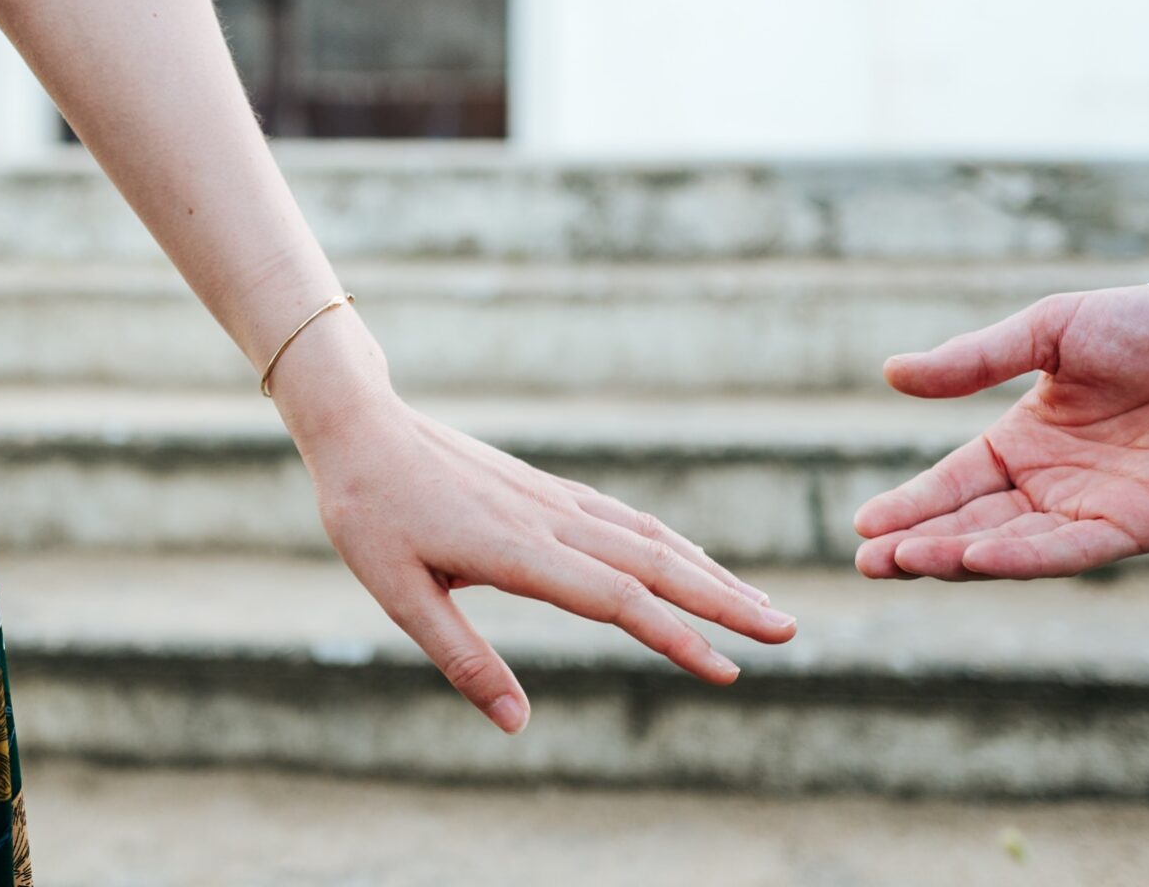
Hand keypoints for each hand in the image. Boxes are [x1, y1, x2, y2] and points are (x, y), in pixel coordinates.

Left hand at [289, 380, 796, 732]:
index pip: (618, 599)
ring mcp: (554, 500)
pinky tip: (693, 560)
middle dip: (725, 600)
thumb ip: (462, 659)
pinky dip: (672, 543)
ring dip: (710, 571)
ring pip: (650, 537)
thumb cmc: (369, 512)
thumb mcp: (397, 594)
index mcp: (519, 549)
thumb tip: (518, 725)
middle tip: (788, 630)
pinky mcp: (547, 492)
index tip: (728, 671)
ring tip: (760, 603)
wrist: (361, 424)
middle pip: (657, 563)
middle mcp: (551, 519)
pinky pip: (625, 519)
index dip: (677, 636)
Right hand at [853, 285, 1148, 579]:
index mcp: (1027, 440)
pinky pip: (1070, 551)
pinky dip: (1022, 559)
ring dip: (958, 556)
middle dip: (920, 543)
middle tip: (868, 562)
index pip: (956, 482)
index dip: (911, 505)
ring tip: (905, 560)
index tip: (863, 527)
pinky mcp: (1136, 528)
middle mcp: (1052, 485)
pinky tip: (977, 558)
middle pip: (974, 523)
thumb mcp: (1050, 331)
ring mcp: (1091, 510)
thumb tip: (892, 373)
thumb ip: (975, 360)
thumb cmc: (1145, 327)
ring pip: (1012, 545)